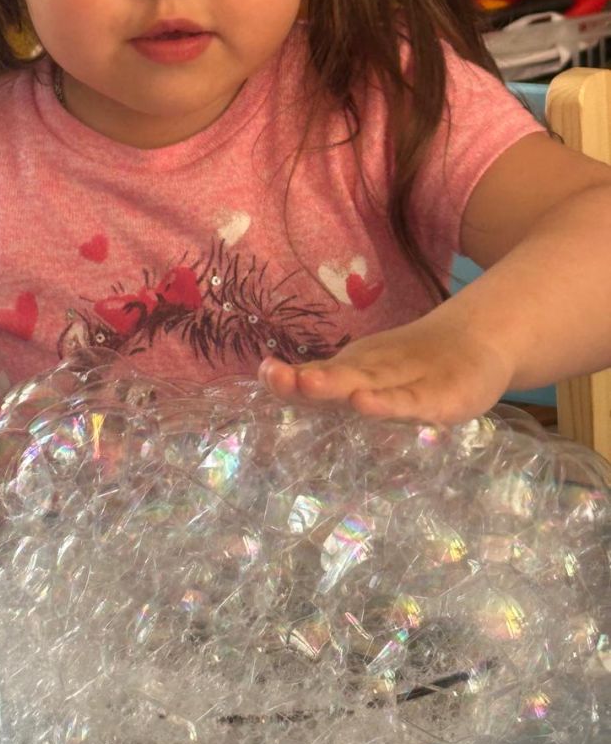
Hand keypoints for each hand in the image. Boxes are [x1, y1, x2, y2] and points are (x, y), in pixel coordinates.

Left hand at [257, 313, 514, 425]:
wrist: (477, 339)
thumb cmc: (414, 365)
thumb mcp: (372, 377)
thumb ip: (333, 384)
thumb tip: (285, 388)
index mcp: (354, 368)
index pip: (316, 374)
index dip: (289, 378)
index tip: (265, 373)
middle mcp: (374, 370)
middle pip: (338, 375)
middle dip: (307, 379)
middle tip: (277, 376)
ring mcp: (406, 380)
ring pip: (370, 381)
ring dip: (338, 384)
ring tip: (310, 384)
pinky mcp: (439, 395)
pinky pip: (412, 401)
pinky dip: (388, 403)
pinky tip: (366, 404)